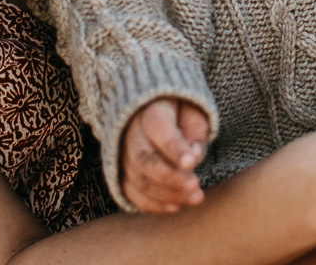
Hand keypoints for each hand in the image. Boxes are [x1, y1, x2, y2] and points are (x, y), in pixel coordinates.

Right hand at [120, 97, 210, 213]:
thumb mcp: (194, 112)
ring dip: (166, 194)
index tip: (192, 163)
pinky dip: (151, 203)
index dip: (173, 148)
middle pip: (143, 158)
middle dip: (170, 177)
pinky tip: (174, 206)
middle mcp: (129, 131)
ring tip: (194, 197)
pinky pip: (130, 192)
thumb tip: (192, 158)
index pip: (157, 128)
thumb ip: (194, 131)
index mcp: (149, 109)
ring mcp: (122, 152)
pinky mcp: (121, 171)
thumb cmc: (181, 112)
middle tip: (195, 185)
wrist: (155, 110)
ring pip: (137, 178)